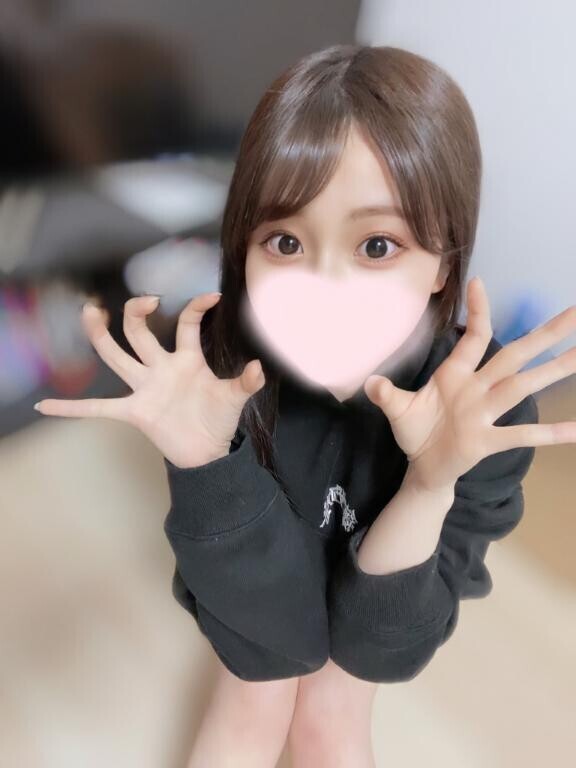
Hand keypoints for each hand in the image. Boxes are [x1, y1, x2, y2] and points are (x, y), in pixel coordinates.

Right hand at [34, 293, 265, 467]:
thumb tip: (259, 368)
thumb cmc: (219, 419)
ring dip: (100, 335)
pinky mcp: (134, 412)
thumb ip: (245, 383)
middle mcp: (161, 368)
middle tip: (145, 300)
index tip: (212, 297)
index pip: (187, 324)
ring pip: (116, 355)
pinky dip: (72, 408)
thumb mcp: (234, 399)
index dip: (196, 307)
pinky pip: (98, 408)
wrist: (208, 452)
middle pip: (139, 331)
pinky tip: (46, 405)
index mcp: (187, 359)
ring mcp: (144, 388)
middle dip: (136, 311)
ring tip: (90, 311)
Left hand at [365, 276, 575, 492]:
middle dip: (543, 334)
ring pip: (523, 387)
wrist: (422, 467)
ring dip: (554, 371)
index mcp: (454, 374)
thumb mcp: (398, 410)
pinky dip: (550, 433)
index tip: (478, 281)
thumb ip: (387, 395)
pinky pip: (521, 435)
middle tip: (575, 312)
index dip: (478, 311)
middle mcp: (476, 388)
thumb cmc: (415, 431)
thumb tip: (368, 382)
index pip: (474, 338)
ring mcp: (485, 413)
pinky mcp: (487, 441)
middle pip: (514, 356)